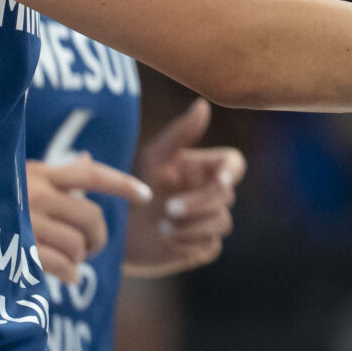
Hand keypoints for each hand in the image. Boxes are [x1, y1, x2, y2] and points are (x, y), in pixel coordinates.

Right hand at [25, 154, 151, 281]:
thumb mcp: (21, 183)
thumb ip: (54, 177)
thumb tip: (86, 159)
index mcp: (38, 175)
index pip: (91, 175)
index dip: (122, 184)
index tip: (147, 196)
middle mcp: (33, 194)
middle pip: (91, 216)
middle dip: (96, 237)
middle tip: (89, 249)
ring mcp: (25, 223)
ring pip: (77, 244)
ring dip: (79, 258)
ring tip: (68, 261)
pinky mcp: (19, 252)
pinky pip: (62, 265)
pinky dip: (69, 273)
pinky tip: (66, 275)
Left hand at [125, 98, 245, 276]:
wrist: (117, 227)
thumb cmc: (136, 184)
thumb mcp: (154, 156)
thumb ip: (180, 133)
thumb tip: (203, 104)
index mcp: (205, 169)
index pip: (234, 164)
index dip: (231, 171)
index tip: (219, 179)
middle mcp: (212, 193)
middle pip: (226, 196)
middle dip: (199, 203)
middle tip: (168, 208)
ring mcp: (210, 220)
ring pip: (221, 223)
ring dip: (192, 225)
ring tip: (162, 225)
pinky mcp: (203, 246)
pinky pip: (210, 244)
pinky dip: (189, 242)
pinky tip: (168, 238)